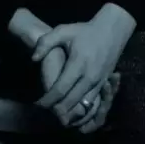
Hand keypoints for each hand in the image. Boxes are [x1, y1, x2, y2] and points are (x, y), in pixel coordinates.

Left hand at [31, 3, 135, 123]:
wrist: (111, 31)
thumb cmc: (84, 31)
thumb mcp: (64, 30)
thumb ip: (46, 42)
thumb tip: (33, 58)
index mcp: (78, 63)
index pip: (61, 88)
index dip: (48, 99)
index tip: (38, 104)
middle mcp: (90, 76)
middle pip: (71, 101)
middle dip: (57, 109)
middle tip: (45, 111)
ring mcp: (99, 82)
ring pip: (83, 105)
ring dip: (70, 111)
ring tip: (56, 113)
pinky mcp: (104, 84)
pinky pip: (92, 102)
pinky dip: (82, 108)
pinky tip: (72, 108)